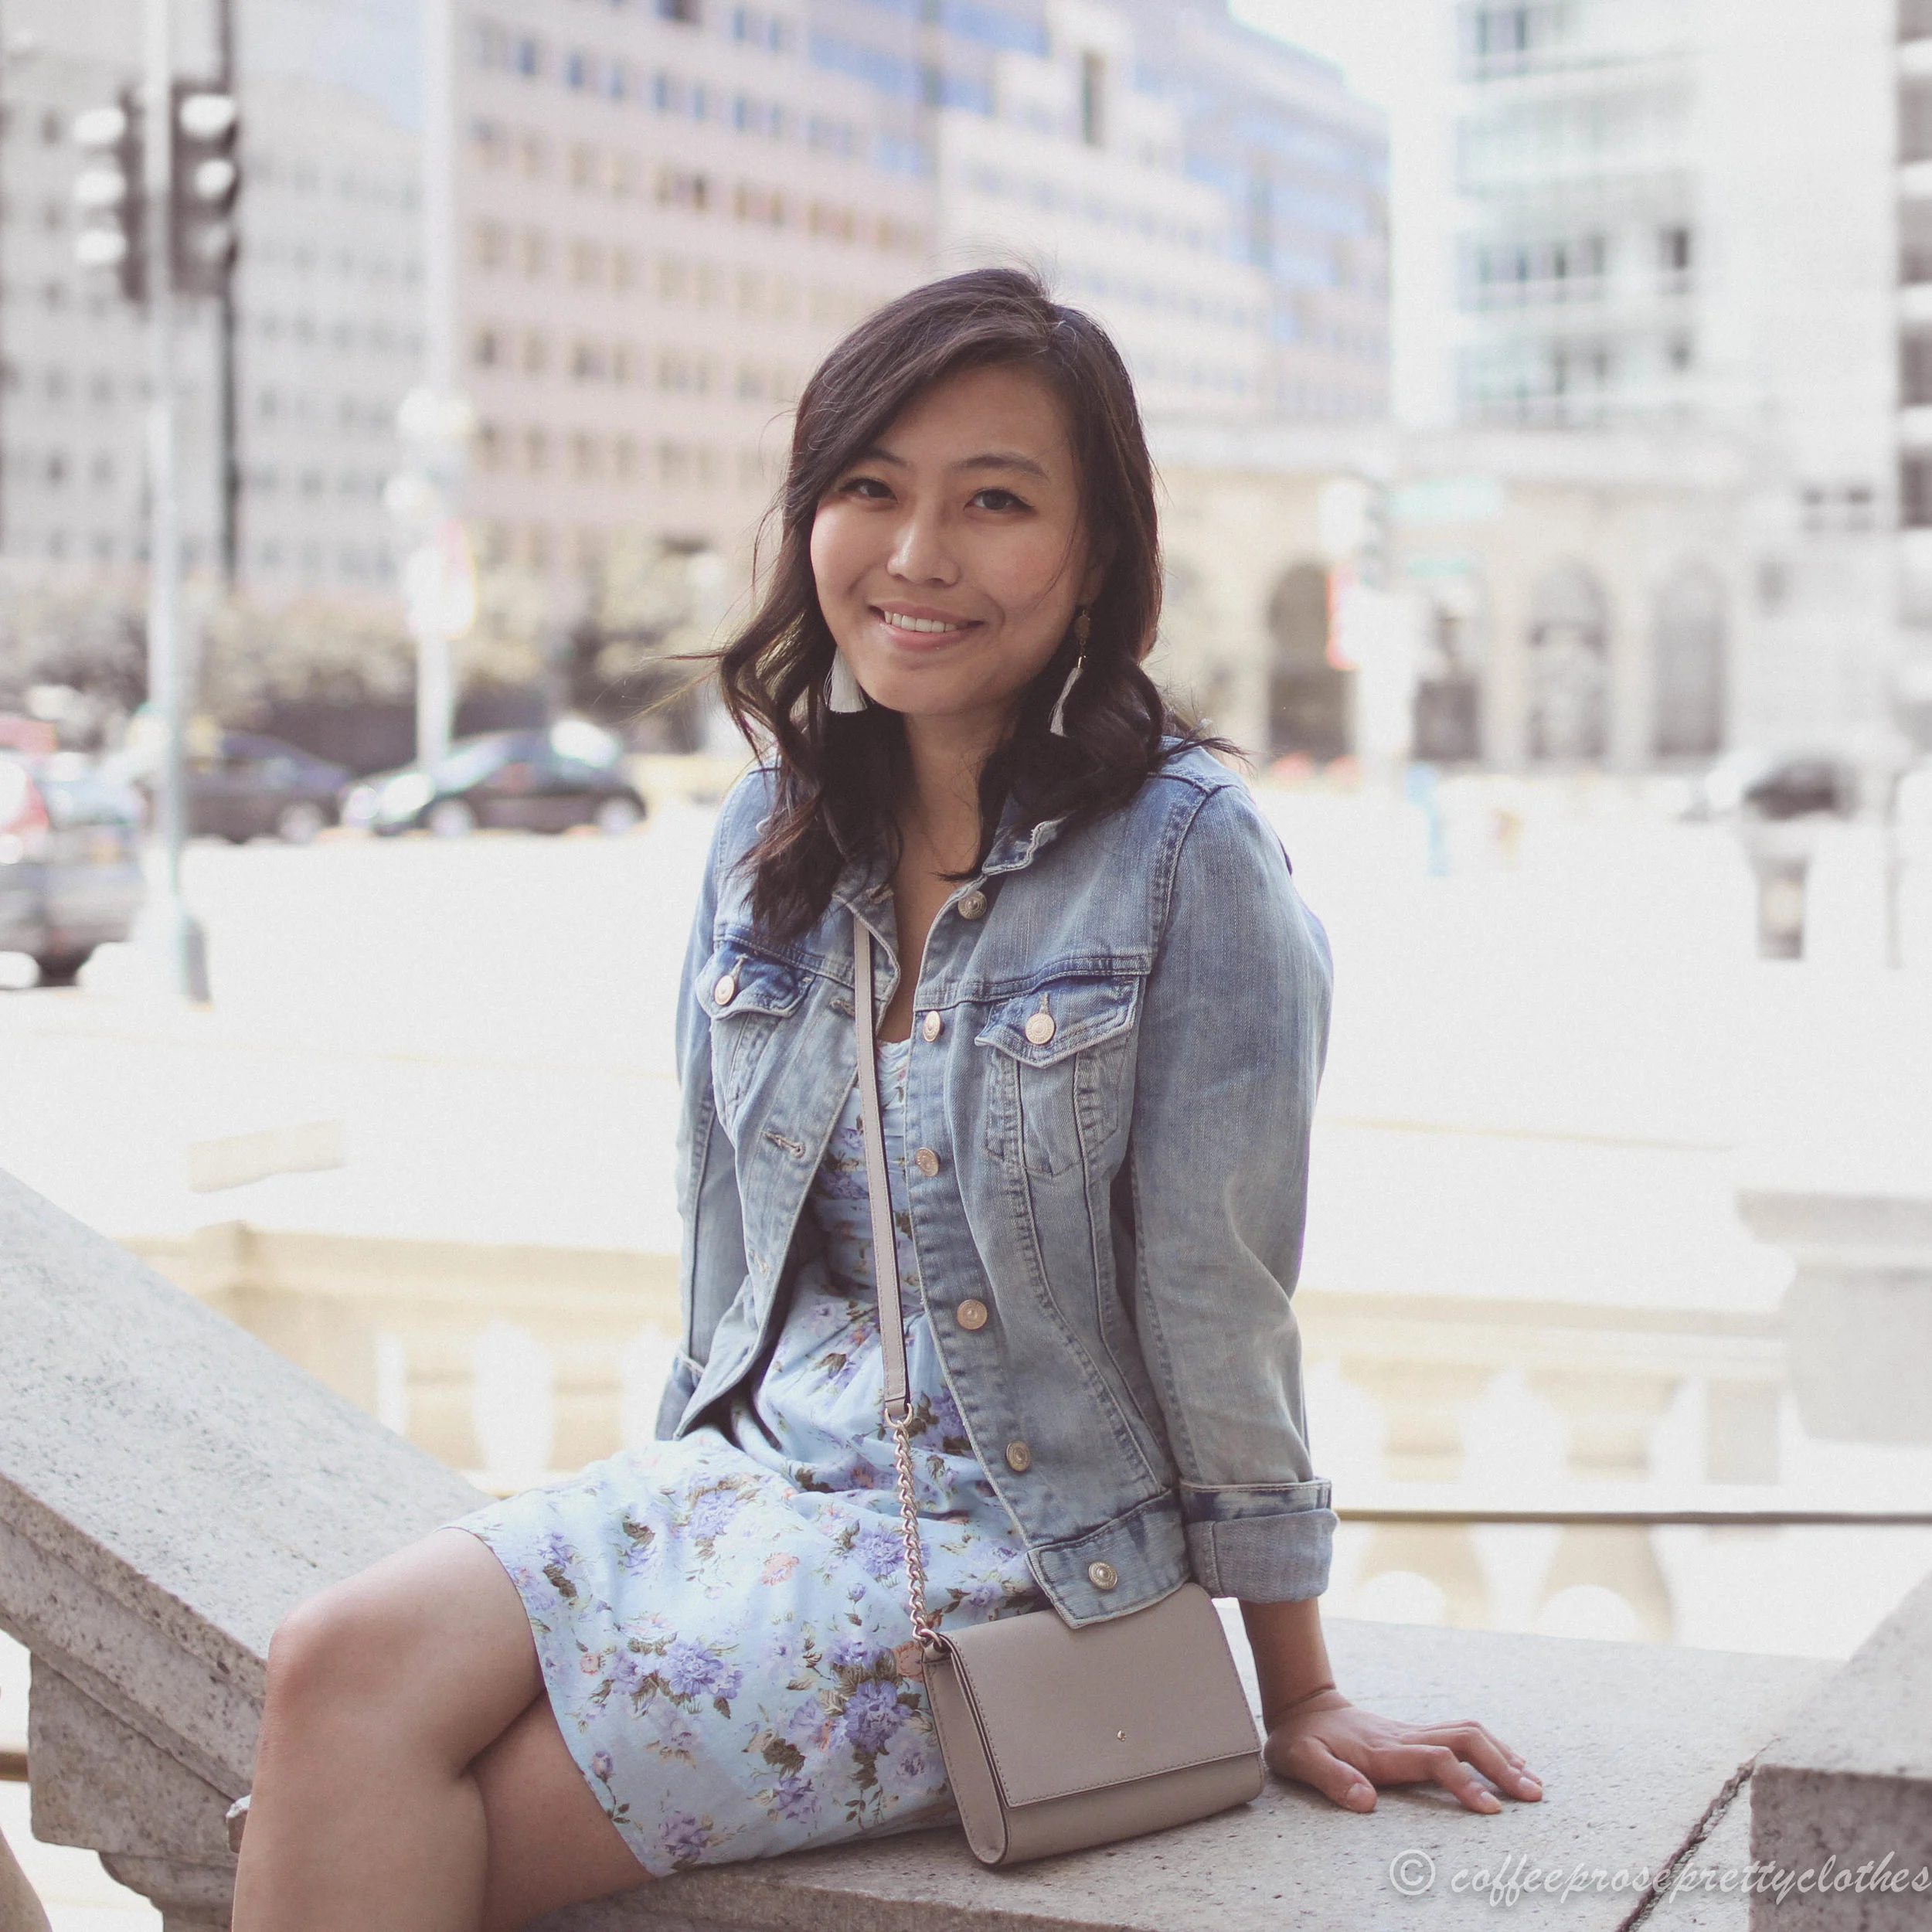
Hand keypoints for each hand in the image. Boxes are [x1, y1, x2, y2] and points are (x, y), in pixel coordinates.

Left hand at [1264, 1689, 1543, 1814]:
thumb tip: (1367, 1803)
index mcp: (1383, 1750)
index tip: (1491, 1810)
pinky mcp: (1416, 1735)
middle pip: (1466, 1739)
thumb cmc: (1299, 1740)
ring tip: (1533, 1782)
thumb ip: (1330, 1778)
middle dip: (1501, 1766)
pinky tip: (1509, 1763)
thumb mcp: (1299, 1759)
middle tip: (1533, 1795)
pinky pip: (1462, 1734)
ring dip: (1503, 1754)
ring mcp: (1413, 1733)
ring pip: (1469, 1732)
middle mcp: (1405, 1737)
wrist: (1302, 1708)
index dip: (1465, 1784)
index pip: (1436, 1761)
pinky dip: (1492, 1748)